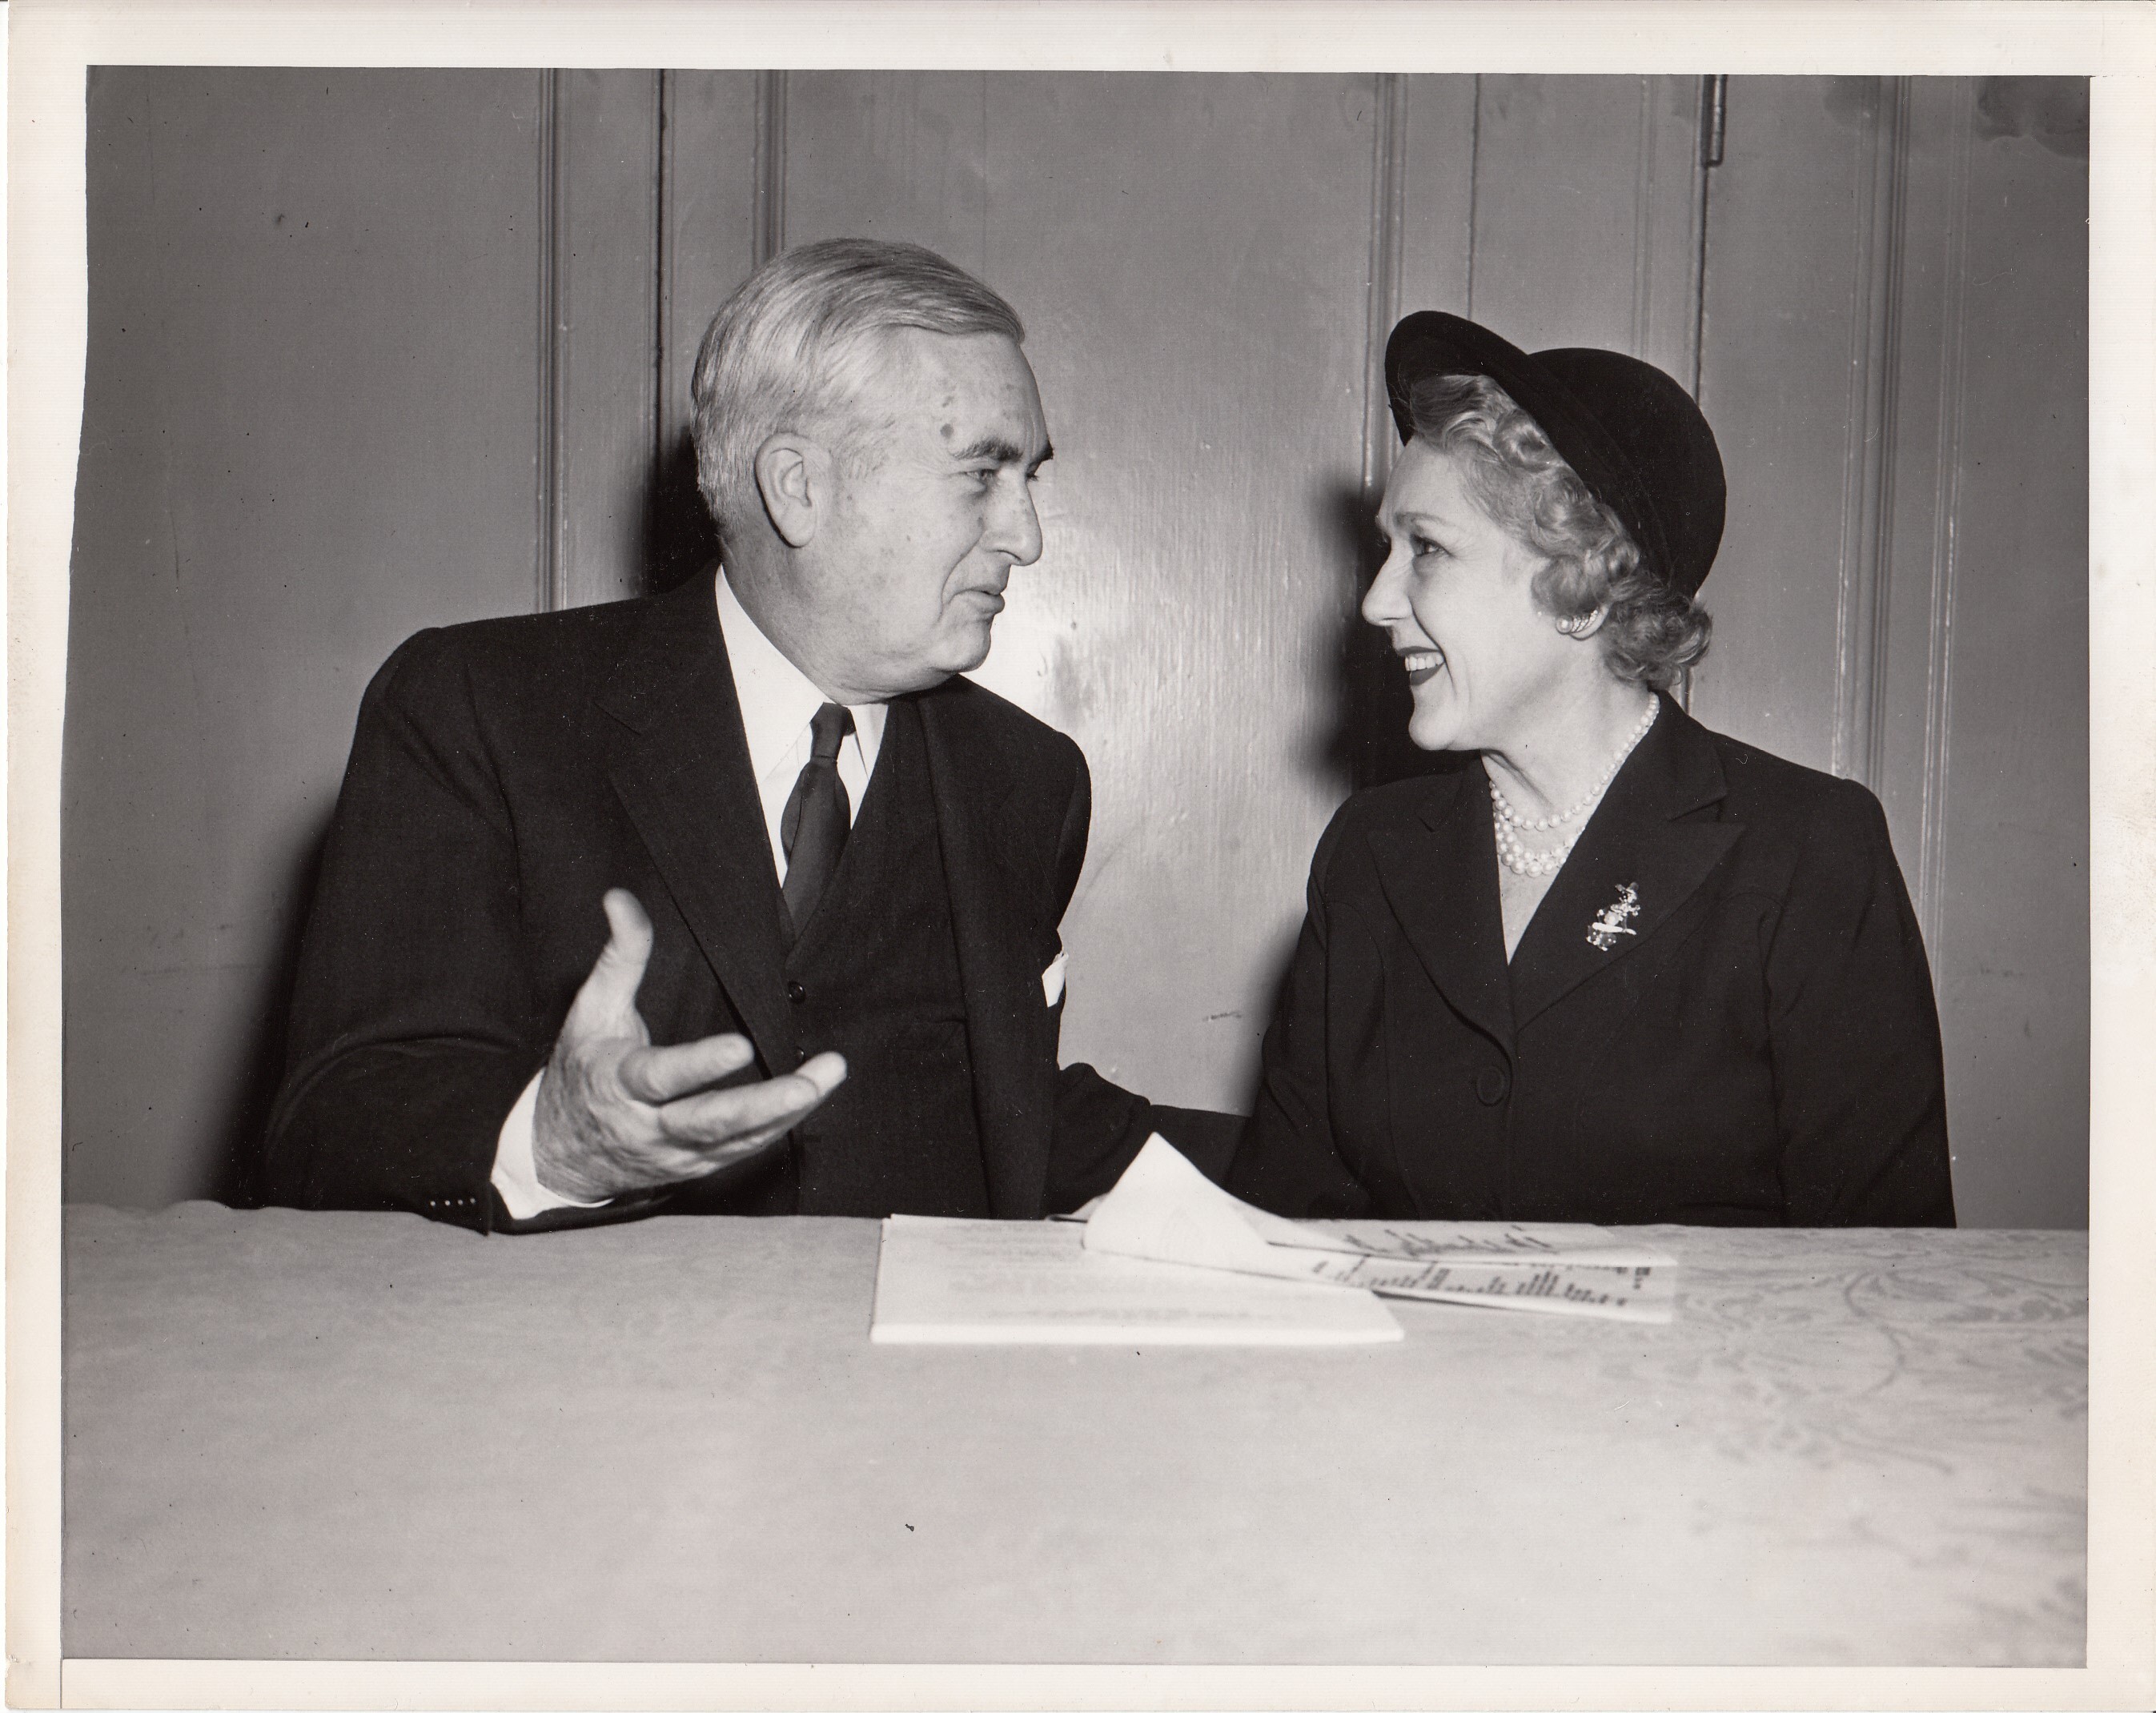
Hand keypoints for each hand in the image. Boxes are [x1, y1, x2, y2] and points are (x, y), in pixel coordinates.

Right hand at [532, 889, 845, 1200]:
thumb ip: (619, 955)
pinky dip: (779, 1125)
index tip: (741, 1046)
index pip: (662, 1077)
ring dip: (789, 1112)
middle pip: (710, 1123)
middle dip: (766, 1105)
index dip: (700, 1065)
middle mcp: (648, 1126)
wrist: (560, 1153)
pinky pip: (743, 1150)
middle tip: (811, 1082)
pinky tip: (812, 1097)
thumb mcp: (592, 1010)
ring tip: (831, 1075)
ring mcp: (675, 1153)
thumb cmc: (581, 1070)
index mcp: (619, 1083)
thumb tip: (621, 898)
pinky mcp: (697, 1167)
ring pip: (737, 1140)